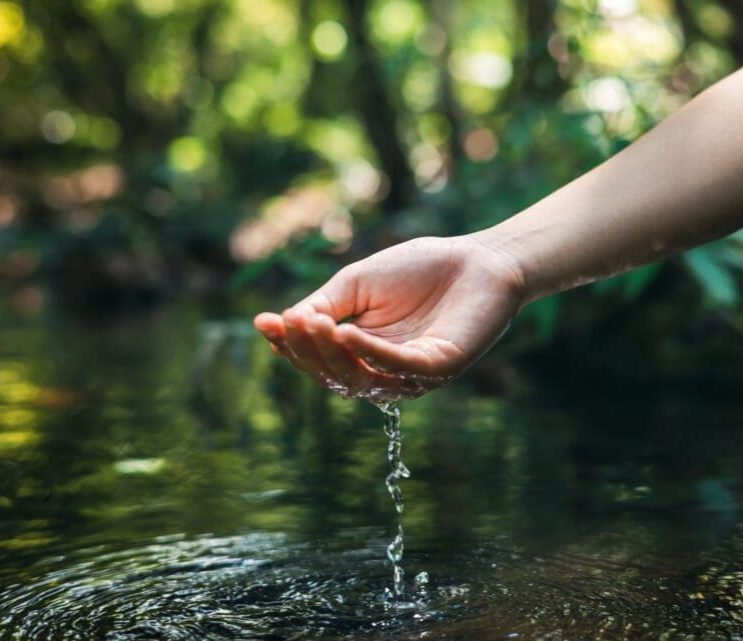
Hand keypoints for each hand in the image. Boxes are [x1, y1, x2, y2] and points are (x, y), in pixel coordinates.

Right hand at [253, 234, 525, 401]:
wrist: (478, 259)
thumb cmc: (419, 270)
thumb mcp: (357, 284)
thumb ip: (324, 305)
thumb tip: (283, 323)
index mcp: (362, 355)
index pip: (319, 360)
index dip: (290, 346)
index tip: (264, 323)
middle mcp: (385, 373)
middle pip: (334, 376)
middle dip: (307, 351)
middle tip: (290, 322)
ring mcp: (412, 375)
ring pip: (361, 379)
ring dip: (332, 354)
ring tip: (312, 324)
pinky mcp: (440, 368)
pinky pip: (399, 367)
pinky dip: (370, 353)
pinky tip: (345, 334)